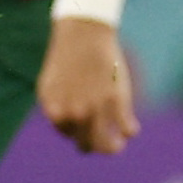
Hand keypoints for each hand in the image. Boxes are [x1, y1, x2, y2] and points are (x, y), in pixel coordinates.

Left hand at [38, 16, 137, 154]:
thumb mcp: (51, 83)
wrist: (83, 34)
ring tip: (118, 145)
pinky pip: (126, 128)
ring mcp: (95, 108)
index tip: (82, 120)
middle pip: (85, 145)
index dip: (74, 129)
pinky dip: (129, 132)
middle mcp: (74, 113)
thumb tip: (63, 122)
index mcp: (55, 110)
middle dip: (92, 145)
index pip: (66, 132)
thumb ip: (54, 105)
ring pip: (106, 144)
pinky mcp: (115, 99)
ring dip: (113, 148)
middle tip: (101, 142)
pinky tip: (131, 129)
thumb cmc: (66, 57)